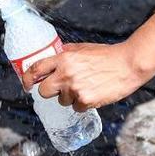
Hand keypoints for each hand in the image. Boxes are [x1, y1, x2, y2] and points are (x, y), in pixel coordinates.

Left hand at [21, 42, 148, 111]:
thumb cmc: (107, 56)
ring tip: (86, 87)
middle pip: (43, 91)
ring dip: (70, 97)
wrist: (128, 64)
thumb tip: (53, 58)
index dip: (27, 79)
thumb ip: (66, 53)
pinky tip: (94, 93)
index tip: (26, 85)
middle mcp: (66, 73)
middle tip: (60, 89)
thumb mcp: (83, 48)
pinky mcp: (86, 100)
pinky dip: (83, 103)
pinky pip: (76, 107)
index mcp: (64, 58)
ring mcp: (75, 88)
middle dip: (49, 91)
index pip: (36, 69)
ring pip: (61, 101)